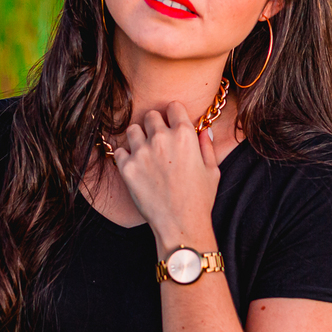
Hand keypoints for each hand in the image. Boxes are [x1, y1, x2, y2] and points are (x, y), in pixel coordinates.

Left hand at [111, 101, 219, 245]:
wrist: (180, 225)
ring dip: (138, 137)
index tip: (172, 123)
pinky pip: (119, 150)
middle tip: (158, 140)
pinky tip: (135, 166)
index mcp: (185, 135)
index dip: (173, 114)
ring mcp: (142, 152)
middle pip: (150, 115)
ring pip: (132, 129)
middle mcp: (161, 138)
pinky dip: (126, 156)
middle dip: (154, 125)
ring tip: (144, 152)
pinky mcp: (127, 167)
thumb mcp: (212, 170)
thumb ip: (206, 146)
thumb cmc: (200, 200)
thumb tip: (203, 130)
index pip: (173, 106)